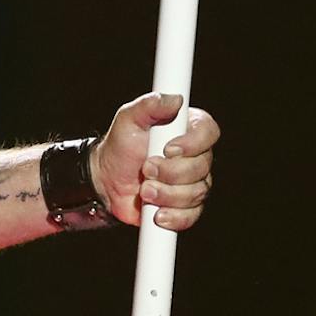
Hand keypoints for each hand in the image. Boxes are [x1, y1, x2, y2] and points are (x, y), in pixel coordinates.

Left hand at [92, 91, 218, 229]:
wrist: (106, 180)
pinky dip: (172, 216)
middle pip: (202, 167)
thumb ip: (150, 105)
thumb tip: (175, 99)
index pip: (209, 133)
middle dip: (170, 172)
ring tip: (144, 189)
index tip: (168, 149)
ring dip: (166, 193)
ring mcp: (192, 182)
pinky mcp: (184, 206)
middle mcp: (196, 156)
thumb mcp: (129, 118)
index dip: (193, 144)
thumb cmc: (119, 146)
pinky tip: (156, 212)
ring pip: (197, 193)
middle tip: (146, 168)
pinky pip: (191, 216)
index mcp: (187, 130)